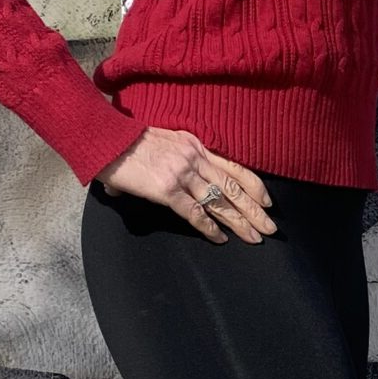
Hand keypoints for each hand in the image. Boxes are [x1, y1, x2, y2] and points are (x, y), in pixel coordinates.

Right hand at [94, 126, 275, 242]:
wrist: (105, 139)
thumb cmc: (127, 142)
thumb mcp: (163, 141)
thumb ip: (175, 157)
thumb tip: (174, 178)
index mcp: (195, 144)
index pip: (233, 166)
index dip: (254, 185)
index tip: (268, 200)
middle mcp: (194, 157)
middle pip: (233, 186)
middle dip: (255, 209)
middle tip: (272, 227)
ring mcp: (182, 173)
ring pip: (220, 201)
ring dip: (240, 222)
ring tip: (256, 237)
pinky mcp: (167, 189)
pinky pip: (195, 213)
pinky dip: (210, 228)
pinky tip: (221, 239)